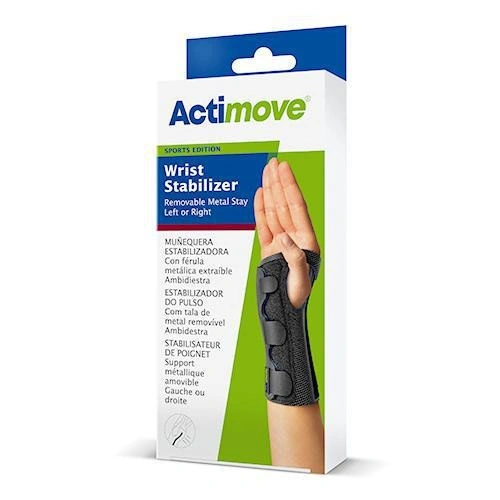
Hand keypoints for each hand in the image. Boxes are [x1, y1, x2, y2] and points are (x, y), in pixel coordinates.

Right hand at [254, 158, 319, 307]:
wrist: (283, 314)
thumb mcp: (300, 281)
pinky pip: (264, 225)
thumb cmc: (295, 301)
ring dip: (271, 191)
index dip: (289, 187)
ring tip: (266, 172)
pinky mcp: (268, 250)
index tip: (284, 169)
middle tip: (274, 162)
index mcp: (306, 243)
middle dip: (280, 183)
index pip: (296, 208)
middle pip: (285, 205)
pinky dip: (261, 209)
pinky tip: (261, 195)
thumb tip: (285, 237)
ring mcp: (280, 243)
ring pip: (274, 211)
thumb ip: (294, 258)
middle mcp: (294, 239)